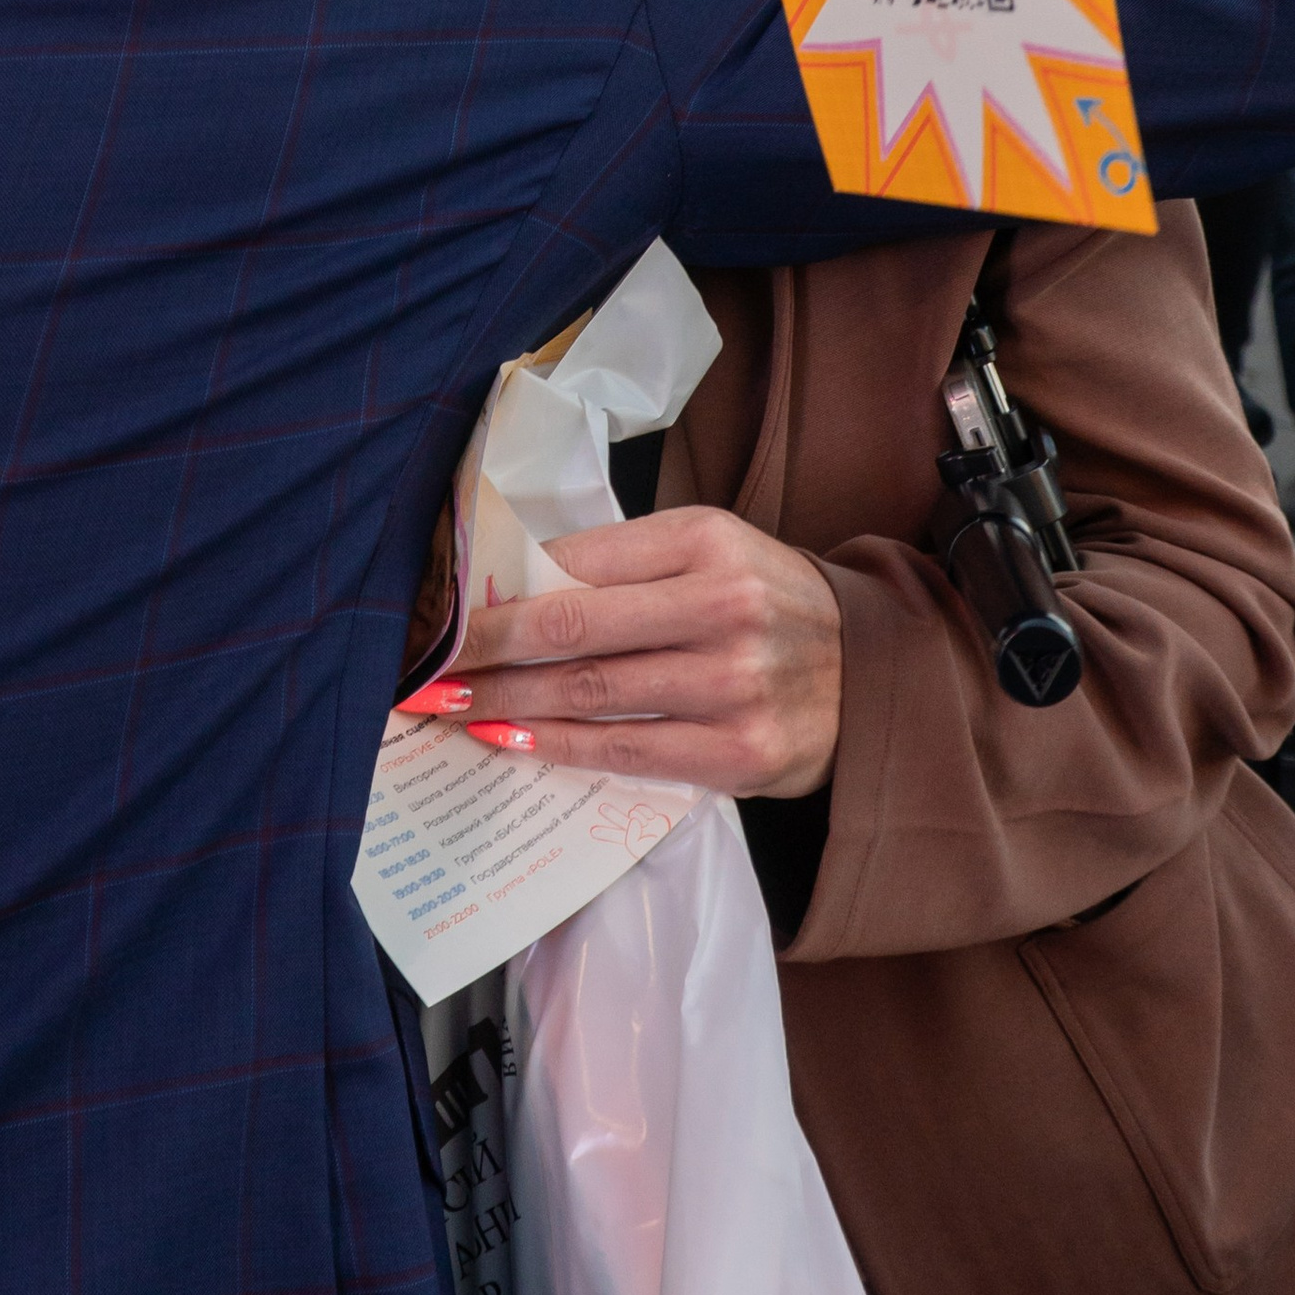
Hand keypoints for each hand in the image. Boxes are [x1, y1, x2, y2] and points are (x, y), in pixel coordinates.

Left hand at [400, 508, 842, 796]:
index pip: (577, 560)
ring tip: (448, 704)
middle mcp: (723, 607)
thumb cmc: (766, 601)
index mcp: (707, 540)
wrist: (872, 671)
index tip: (442, 608)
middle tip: (423, 664)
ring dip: (504, 701)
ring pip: (589, 692)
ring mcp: (733, 685)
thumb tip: (508, 585)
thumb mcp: (707, 552)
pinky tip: (507, 738)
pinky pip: (623, 750)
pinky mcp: (738, 753)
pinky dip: (556, 745)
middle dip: (483, 649)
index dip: (499, 588)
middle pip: (571, 627)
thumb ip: (622, 562)